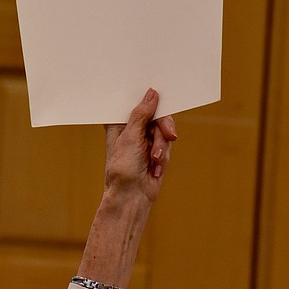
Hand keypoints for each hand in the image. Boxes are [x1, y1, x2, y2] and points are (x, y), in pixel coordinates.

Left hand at [103, 88, 176, 203]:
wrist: (133, 196)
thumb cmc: (123, 168)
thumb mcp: (130, 137)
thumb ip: (141, 114)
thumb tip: (151, 94)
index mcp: (118, 122)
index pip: (134, 102)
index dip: (147, 98)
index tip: (161, 93)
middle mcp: (131, 128)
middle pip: (155, 115)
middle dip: (162, 129)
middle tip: (170, 135)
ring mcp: (143, 139)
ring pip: (164, 130)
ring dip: (161, 147)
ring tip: (154, 160)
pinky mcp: (155, 150)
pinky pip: (167, 145)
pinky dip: (163, 157)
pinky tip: (154, 168)